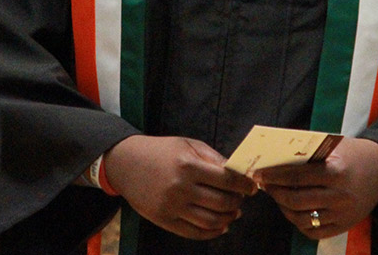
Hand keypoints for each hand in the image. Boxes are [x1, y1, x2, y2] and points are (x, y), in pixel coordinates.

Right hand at [103, 136, 256, 239]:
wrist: (126, 163)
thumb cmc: (160, 150)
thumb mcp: (188, 145)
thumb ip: (213, 158)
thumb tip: (237, 172)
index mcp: (188, 166)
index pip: (226, 180)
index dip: (244, 186)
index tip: (251, 187)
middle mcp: (180, 188)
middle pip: (221, 203)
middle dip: (237, 202)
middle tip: (241, 199)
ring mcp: (171, 207)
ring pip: (210, 221)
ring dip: (228, 219)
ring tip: (233, 212)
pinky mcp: (164, 220)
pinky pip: (193, 233)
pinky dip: (212, 233)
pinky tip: (220, 226)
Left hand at [257, 138, 377, 239]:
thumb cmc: (355, 153)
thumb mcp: (334, 146)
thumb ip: (309, 153)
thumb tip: (278, 159)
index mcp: (335, 170)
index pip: (296, 176)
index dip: (274, 176)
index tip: (260, 174)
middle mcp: (338, 194)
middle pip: (296, 199)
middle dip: (275, 193)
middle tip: (265, 186)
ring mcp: (342, 213)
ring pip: (302, 218)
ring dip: (284, 208)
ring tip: (278, 198)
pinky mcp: (344, 225)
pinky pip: (315, 231)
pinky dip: (300, 223)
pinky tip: (293, 212)